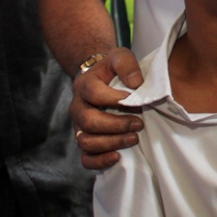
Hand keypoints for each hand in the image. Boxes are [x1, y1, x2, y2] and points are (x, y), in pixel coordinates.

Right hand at [71, 47, 144, 169]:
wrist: (104, 79)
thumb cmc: (113, 69)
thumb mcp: (120, 56)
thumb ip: (126, 64)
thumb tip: (135, 84)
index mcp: (84, 85)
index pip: (93, 93)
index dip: (114, 98)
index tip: (134, 100)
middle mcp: (78, 107)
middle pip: (88, 121)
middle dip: (115, 125)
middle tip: (139, 123)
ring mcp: (79, 126)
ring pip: (85, 141)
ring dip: (111, 142)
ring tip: (134, 138)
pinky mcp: (86, 141)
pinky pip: (86, 158)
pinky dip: (99, 161)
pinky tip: (117, 156)